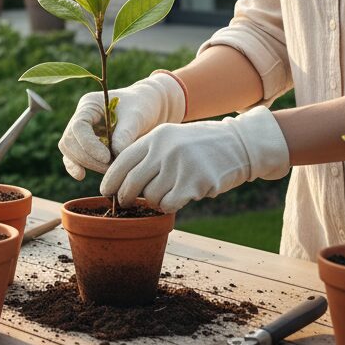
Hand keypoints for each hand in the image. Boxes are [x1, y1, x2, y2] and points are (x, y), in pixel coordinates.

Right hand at [58, 73, 184, 179]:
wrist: (147, 111)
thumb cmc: (142, 108)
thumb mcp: (136, 116)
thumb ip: (125, 133)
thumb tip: (114, 154)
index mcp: (90, 105)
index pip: (79, 126)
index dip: (89, 144)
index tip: (107, 158)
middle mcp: (81, 117)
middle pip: (70, 140)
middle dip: (88, 158)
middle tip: (111, 168)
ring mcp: (80, 131)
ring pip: (69, 150)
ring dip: (87, 163)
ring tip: (110, 170)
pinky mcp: (84, 145)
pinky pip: (72, 156)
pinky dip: (75, 166)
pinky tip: (81, 175)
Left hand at [100, 106, 290, 212]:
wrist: (238, 144)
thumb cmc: (198, 145)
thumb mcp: (170, 138)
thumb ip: (148, 153)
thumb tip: (121, 179)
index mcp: (155, 137)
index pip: (122, 161)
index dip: (111, 179)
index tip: (106, 191)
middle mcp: (164, 150)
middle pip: (132, 182)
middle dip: (125, 197)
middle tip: (126, 203)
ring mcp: (180, 165)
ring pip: (151, 196)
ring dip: (153, 202)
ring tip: (163, 196)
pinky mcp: (196, 182)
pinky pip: (169, 204)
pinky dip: (168, 206)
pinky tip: (177, 199)